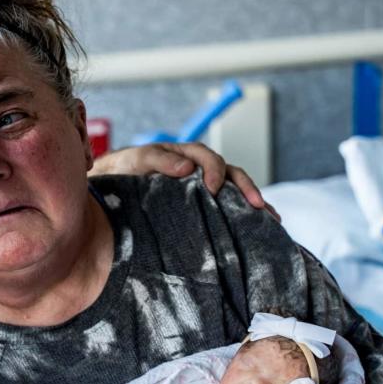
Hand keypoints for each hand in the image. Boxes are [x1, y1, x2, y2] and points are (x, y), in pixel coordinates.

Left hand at [90, 142, 279, 219]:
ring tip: (272, 220)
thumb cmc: (124, 170)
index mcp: (185, 155)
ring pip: (233, 192)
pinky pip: (225, 208)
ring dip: (253, 203)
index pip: (208, 158)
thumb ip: (160, 160)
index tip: (213, 189)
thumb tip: (188, 169)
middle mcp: (198, 170)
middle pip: (230, 174)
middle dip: (246, 189)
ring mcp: (201, 188)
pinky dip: (242, 215)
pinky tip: (258, 228)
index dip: (214, 171)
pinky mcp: (200, 206)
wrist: (111, 186)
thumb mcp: (138, 159)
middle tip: (258, 206)